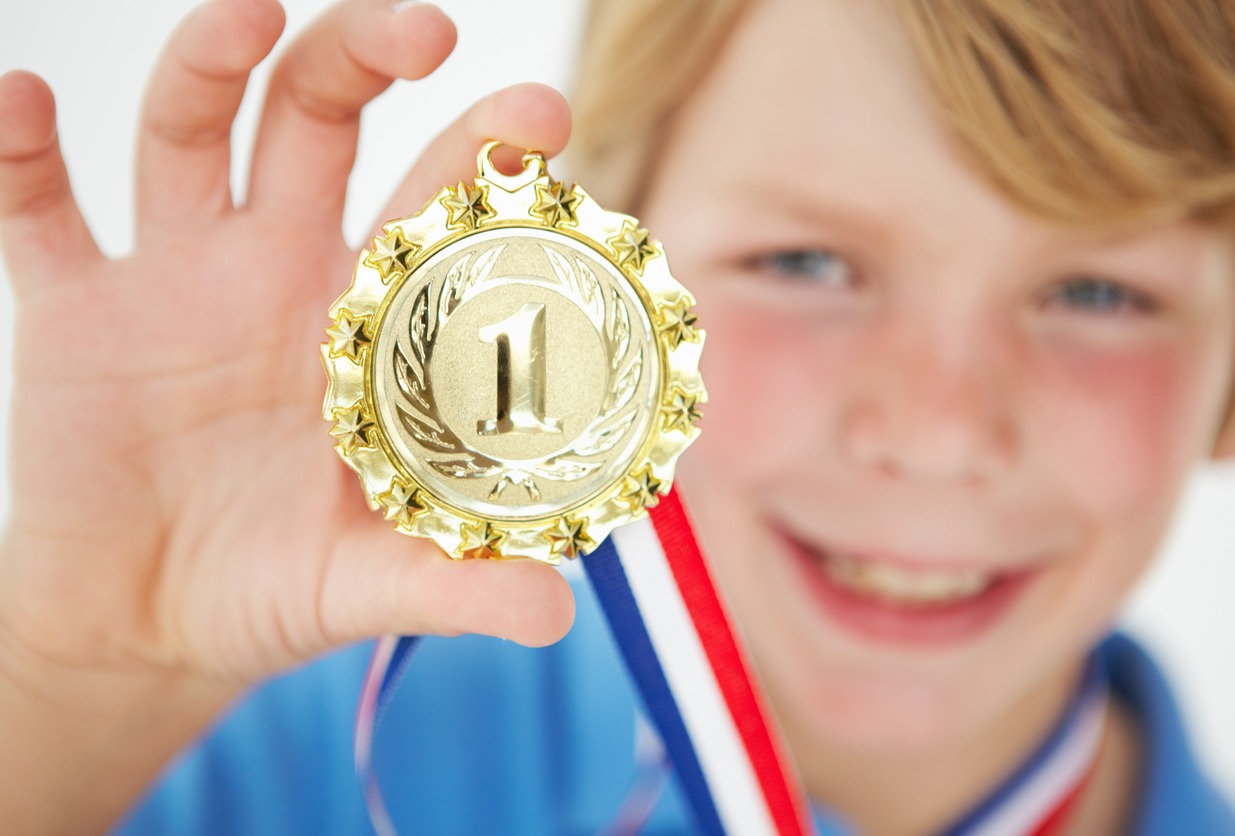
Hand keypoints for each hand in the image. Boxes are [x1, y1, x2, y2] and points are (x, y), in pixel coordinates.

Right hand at [0, 0, 573, 825]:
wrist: (149, 625)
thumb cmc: (278, 587)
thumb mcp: (373, 583)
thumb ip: (459, 583)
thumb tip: (557, 613)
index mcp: (367, 320)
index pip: (432, 206)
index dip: (482, 154)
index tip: (540, 119)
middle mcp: (277, 268)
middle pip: (320, 120)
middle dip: (366, 58)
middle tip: (426, 30)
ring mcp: (174, 275)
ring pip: (190, 129)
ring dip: (213, 60)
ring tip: (252, 14)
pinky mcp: (74, 309)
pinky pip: (35, 209)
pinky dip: (17, 152)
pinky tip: (20, 104)